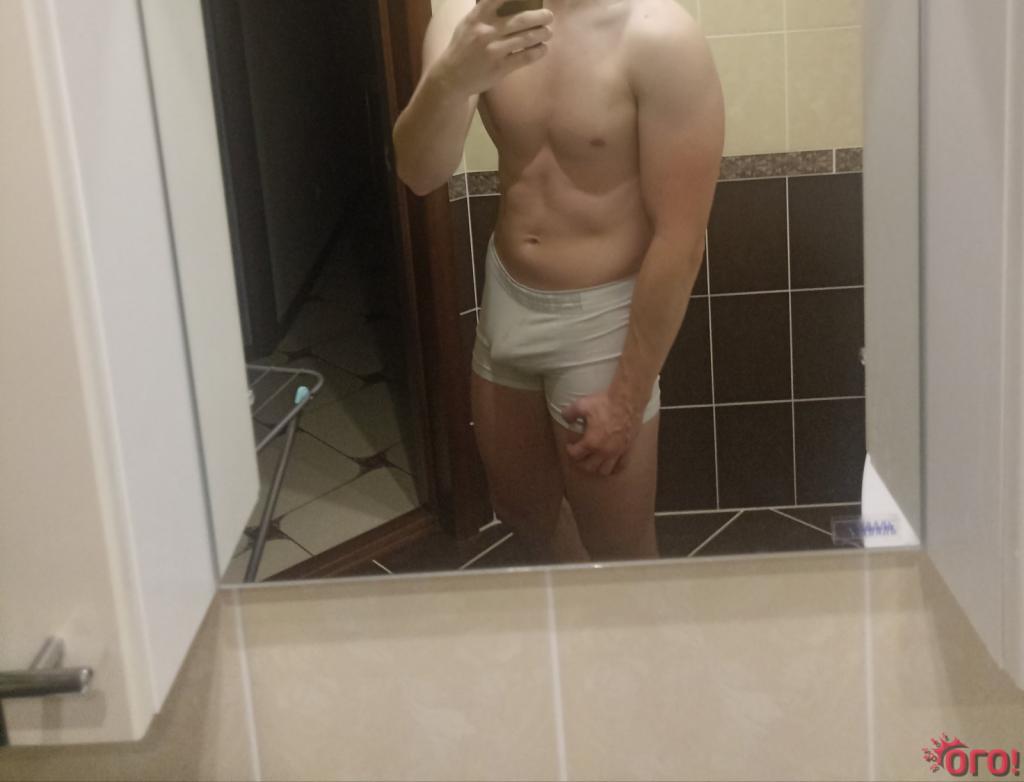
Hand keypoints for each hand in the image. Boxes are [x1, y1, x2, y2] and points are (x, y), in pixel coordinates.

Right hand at [435, 0, 553, 96]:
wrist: (451, 77)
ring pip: (526, 38)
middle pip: (521, 19)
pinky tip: (543, 48)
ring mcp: (493, 50)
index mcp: (478, 16)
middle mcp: (486, 31)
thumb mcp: (468, 23)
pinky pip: (525, 57)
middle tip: (549, 16)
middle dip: (540, 16)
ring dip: (543, 34)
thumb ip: (485, 11)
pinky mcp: (499, 68)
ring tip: (548, 32)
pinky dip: (538, 51)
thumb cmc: (463, 46)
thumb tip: (511, 1)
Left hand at [560, 391, 642, 476]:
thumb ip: (570, 413)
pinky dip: (614, 467)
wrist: (627, 400)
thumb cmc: (605, 403)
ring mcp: (617, 452)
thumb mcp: (582, 405)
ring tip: (594, 461)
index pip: (575, 454)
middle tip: (579, 455)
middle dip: (581, 462)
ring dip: (597, 467)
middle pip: (588, 467)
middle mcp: (604, 451)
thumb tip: (566, 418)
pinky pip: (621, 466)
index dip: (569, 450)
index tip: (569, 445)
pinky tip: (611, 462)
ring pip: (605, 470)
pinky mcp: (627, 449)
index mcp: (591, 442)